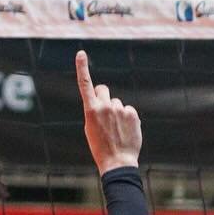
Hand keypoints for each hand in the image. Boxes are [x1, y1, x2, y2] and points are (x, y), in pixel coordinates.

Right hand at [75, 49, 141, 173]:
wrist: (117, 161)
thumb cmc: (100, 147)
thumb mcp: (90, 128)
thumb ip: (96, 111)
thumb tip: (106, 102)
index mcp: (90, 110)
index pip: (85, 84)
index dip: (82, 68)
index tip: (81, 53)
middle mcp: (105, 106)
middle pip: (103, 89)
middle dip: (103, 97)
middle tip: (104, 113)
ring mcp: (120, 109)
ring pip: (116, 102)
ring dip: (116, 111)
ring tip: (116, 129)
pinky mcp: (132, 113)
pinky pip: (128, 109)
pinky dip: (127, 118)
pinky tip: (125, 130)